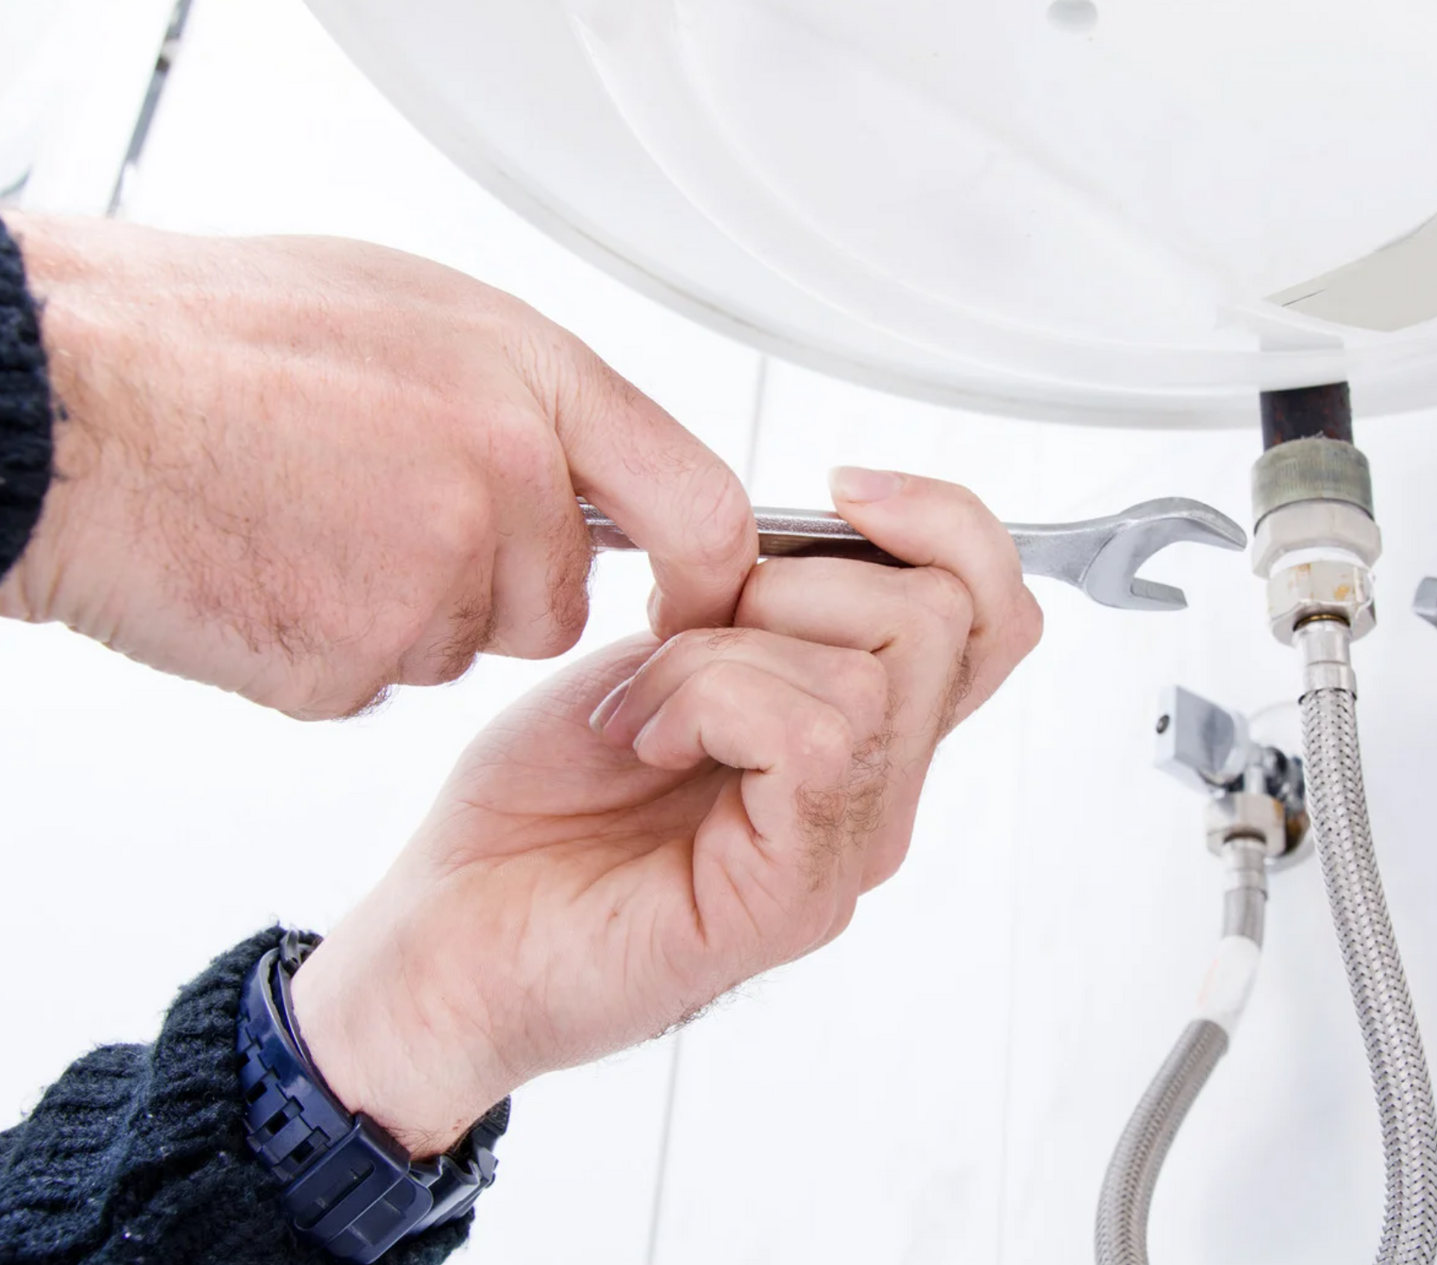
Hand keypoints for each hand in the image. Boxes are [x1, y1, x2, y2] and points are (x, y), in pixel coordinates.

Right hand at [0, 215, 754, 716]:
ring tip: (300, 520)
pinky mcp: (357, 665)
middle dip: (494, 584)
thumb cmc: (209, 337)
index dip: (706, 573)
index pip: (700, 505)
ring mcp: (433, 582)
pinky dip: (325, 646)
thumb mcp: (409, 309)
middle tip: (380, 515)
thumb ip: (520, 395)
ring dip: (399, 610)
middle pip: (558, 599)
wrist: (60, 402)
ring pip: (460, 641)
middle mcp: (504, 483)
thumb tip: (585, 460)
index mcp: (531, 381)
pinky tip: (264, 568)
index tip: (693, 601)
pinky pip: (374, 681)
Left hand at [288, 471, 1041, 1154]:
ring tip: (642, 706)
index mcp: (860, 732)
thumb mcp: (654, 655)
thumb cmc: (533, 812)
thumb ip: (755, 606)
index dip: (947, 524)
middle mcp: (877, 794)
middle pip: (942, 616)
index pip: (990, 611)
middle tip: (681, 636)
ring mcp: (845, 850)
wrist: (446, 945)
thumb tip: (816, 537)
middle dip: (793, 580)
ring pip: (873, 671)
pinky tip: (645, 740)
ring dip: (722, 651)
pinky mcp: (795, 896)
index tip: (843, 492)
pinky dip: (710, 702)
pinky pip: (816, 738)